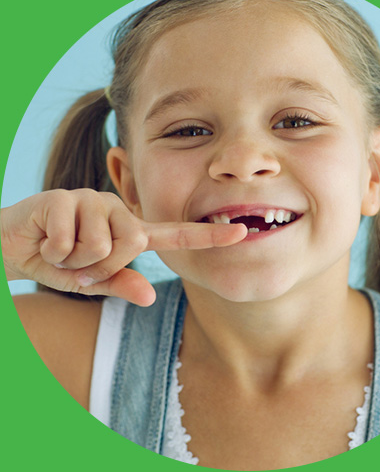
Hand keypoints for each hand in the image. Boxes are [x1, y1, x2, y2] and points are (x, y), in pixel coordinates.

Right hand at [1, 189, 246, 305]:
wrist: (15, 245)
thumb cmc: (60, 260)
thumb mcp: (92, 281)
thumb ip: (120, 284)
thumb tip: (149, 296)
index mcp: (131, 232)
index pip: (177, 234)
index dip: (210, 236)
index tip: (242, 232)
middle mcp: (118, 211)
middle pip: (133, 245)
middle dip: (101, 266)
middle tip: (79, 261)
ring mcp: (93, 200)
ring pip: (101, 244)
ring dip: (76, 261)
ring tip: (63, 249)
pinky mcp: (65, 197)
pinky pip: (70, 241)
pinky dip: (55, 253)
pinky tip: (46, 240)